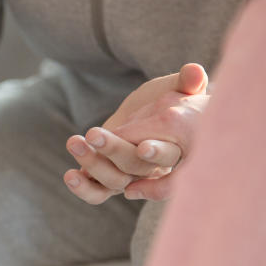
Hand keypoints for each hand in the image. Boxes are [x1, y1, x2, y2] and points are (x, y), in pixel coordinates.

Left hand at [64, 63, 208, 202]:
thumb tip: (194, 71)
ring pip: (114, 180)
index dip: (157, 153)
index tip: (142, 147)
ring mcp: (131, 179)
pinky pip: (97, 194)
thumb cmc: (165, 100)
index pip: (168, 155)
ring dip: (92, 163)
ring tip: (74, 141)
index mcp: (175, 149)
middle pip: (136, 166)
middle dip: (114, 150)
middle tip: (94, 133)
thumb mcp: (174, 88)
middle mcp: (153, 169)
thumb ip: (186, 83)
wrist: (144, 116)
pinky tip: (71, 175)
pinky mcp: (109, 184)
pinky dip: (84, 188)